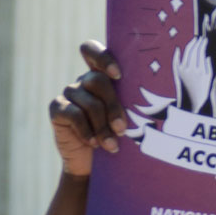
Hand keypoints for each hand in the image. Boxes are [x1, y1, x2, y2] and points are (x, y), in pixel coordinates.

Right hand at [48, 41, 126, 176]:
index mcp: (102, 78)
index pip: (92, 51)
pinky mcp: (57, 109)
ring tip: (112, 145)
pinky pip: (73, 114)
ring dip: (103, 126)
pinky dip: (87, 131)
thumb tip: (158, 108)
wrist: (93, 163)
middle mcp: (84, 82)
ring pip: (88, 102)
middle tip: (122, 128)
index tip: (118, 75)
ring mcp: (69, 94)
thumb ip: (133, 107)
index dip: (103, 58)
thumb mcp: (129, 121)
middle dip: (113, 106)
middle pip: (97, 81)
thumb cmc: (118, 138)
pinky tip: (94, 143)